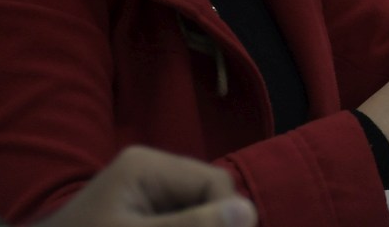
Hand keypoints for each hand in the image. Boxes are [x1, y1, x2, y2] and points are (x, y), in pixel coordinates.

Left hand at [34, 146, 254, 226]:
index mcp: (147, 166)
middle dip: (211, 224)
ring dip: (199, 226)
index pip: (215, 184)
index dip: (225, 218)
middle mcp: (150, 171)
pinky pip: (179, 219)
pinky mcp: (140, 213)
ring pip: (198, 212)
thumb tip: (248, 212)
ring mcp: (145, 193)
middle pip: (210, 198)